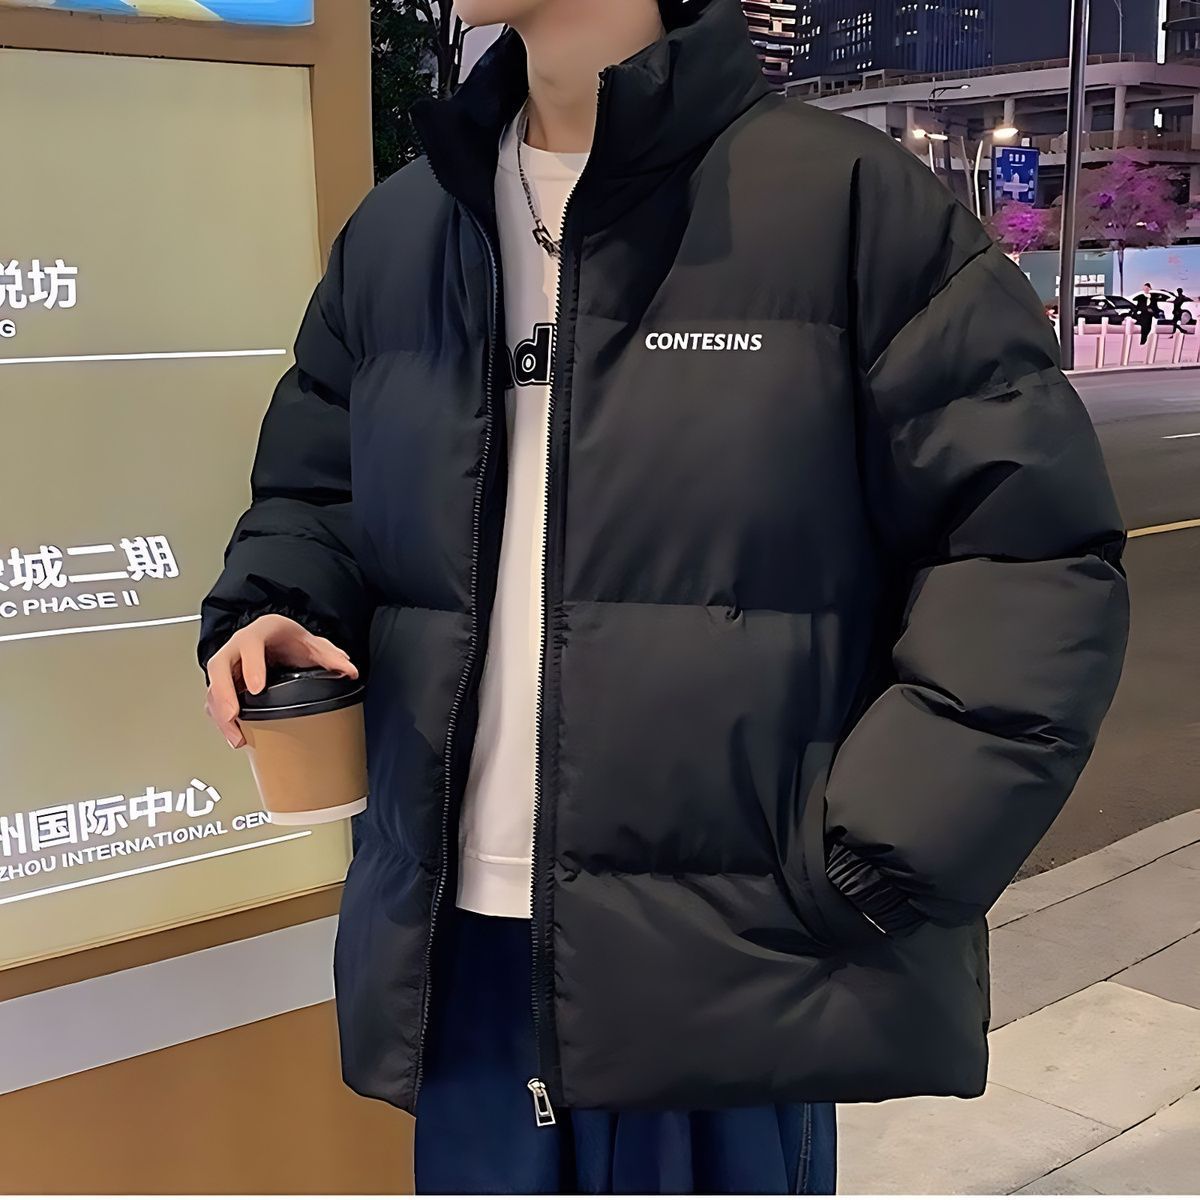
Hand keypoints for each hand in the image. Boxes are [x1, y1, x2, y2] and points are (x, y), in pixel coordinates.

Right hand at [203, 614, 358, 748]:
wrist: (275, 637)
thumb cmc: (286, 638)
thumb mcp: (309, 642)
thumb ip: (329, 655)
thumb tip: (349, 670)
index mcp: (258, 633)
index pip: (249, 645)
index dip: (251, 667)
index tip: (256, 688)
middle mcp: (236, 648)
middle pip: (219, 667)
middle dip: (224, 693)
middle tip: (233, 715)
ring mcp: (228, 666)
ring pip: (214, 688)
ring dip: (220, 713)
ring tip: (235, 735)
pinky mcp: (225, 684)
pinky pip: (216, 701)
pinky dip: (222, 719)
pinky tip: (234, 735)